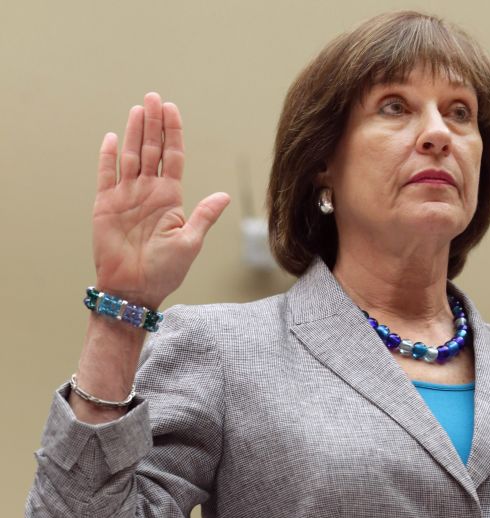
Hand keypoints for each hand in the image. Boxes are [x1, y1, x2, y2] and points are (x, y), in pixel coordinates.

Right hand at [92, 92, 229, 308]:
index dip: (173, 133)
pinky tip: (114, 137)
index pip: (173, 157)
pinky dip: (109, 157)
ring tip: (138, 108)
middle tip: (154, 97)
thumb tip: (224, 195)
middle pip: (152, 150)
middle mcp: (148, 192)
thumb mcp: (190, 242)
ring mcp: (126, 196)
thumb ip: (204, 215)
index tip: (172, 109)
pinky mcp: (105, 205)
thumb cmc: (165, 271)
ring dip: (135, 132)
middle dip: (153, 123)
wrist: (134, 290)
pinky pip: (107, 175)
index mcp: (170, 198)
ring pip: (131, 156)